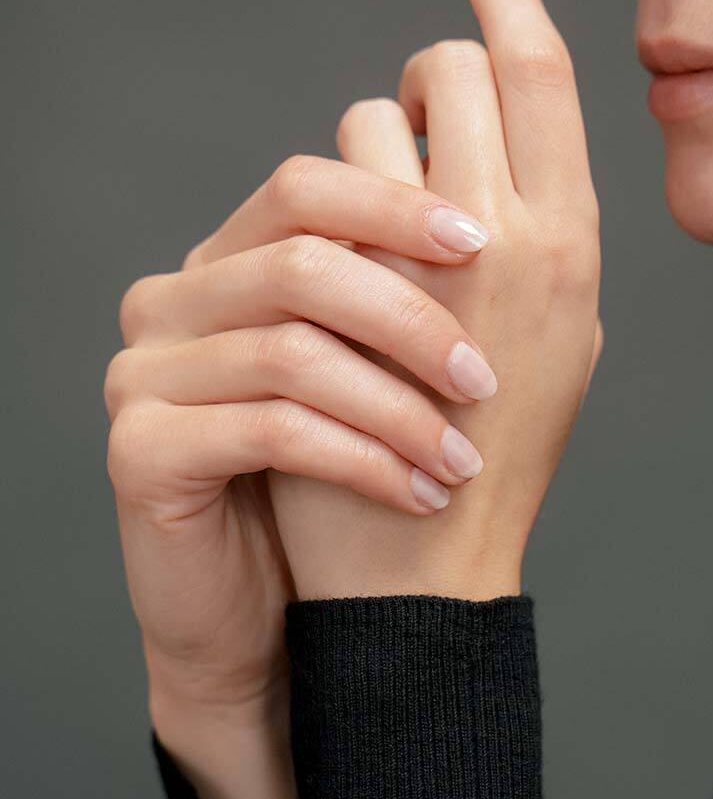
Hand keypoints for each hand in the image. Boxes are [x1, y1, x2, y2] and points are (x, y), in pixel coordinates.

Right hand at [104, 156, 497, 798]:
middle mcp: (173, 304)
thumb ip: (394, 295)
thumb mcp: (368, 378)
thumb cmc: (332, 488)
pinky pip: (270, 431)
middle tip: (485, 382)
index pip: (303, 189)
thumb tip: (487, 216)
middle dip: (411, 321)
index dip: (394, 203)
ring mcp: (144, 373)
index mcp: (226, 266)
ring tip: (461, 461)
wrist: (266, 609)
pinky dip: (361, 461)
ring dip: (398, 410)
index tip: (481, 243)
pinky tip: (418, 493)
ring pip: (291, 353)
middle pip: (299, 265)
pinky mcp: (139, 449)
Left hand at [269, 0, 603, 600]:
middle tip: (408, 124)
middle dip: (423, 78)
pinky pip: (316, 187)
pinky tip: (322, 268)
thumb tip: (482, 168)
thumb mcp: (553, 346)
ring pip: (369, 119)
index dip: (510, 0)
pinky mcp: (350, 293)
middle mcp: (520, 233)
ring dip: (357, 152)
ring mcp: (429, 261)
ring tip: (363, 230)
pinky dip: (317, 205)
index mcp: (577, 242)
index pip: (548, 75)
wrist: (434, 561)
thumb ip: (533, 249)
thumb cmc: (490, 452)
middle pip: (458, 69)